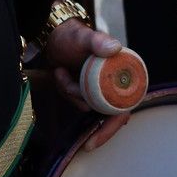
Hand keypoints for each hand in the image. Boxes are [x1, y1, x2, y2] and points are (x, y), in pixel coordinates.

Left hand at [41, 19, 136, 147]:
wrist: (53, 34)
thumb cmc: (72, 34)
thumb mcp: (84, 37)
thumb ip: (98, 40)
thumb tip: (115, 48)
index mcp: (122, 72)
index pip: (124, 107)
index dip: (112, 126)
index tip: (95, 141)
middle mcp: (114, 82)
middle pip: (108, 114)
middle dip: (93, 123)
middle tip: (84, 142)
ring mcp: (99, 86)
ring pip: (88, 106)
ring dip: (73, 95)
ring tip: (62, 72)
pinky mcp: (85, 88)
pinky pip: (77, 100)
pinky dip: (66, 90)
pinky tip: (60, 72)